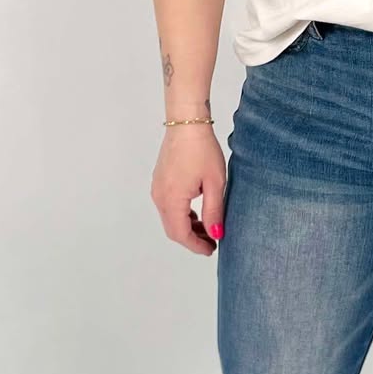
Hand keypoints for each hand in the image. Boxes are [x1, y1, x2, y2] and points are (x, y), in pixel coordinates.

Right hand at [152, 122, 226, 254]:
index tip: (212, 250)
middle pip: (172, 229)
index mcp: (172, 199)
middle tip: (211, 242)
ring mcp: (157, 188)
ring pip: (169, 218)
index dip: (196, 246)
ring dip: (186, 226)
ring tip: (207, 227)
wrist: (186, 123)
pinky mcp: (159, 181)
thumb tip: (215, 234)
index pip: (181, 234)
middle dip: (191, 239)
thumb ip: (214, 212)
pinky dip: (181, 214)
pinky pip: (167, 206)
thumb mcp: (215, 183)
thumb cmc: (202, 150)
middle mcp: (159, 196)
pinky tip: (196, 212)